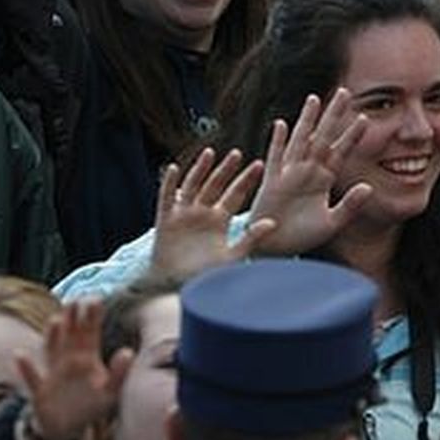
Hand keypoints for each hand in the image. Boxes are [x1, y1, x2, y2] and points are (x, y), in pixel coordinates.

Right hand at [16, 301, 132, 439]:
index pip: (90, 332)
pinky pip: (33, 378)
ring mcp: (53, 373)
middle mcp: (69, 360)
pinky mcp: (40, 391)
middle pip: (70, 335)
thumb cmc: (91, 406)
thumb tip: (128, 351)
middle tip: (75, 300)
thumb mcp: (110, 392)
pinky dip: (26, 368)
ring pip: (52, 350)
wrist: (66, 429)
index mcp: (87, 358)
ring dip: (53, 336)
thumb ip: (119, 373)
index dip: (92, 316)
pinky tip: (20, 354)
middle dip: (72, 318)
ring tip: (56, 321)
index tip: (95, 299)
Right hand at [149, 149, 271, 283]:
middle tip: (238, 154)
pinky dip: (170, 183)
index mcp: (220, 220)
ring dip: (200, 169)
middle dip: (226, 169)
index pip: (235, 195)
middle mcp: (203, 212)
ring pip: (193, 185)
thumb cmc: (204, 274)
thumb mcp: (232, 256)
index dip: (246, 180)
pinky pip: (167, 197)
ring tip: (210, 153)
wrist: (175, 286)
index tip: (258, 164)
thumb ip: (251, 238)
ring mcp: (184, 214)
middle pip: (216, 185)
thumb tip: (273, 222)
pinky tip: (175, 168)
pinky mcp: (166, 219)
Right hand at [252, 89, 371, 255]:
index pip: (341, 152)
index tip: (365, 117)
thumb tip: (369, 187)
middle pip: (323, 137)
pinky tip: (282, 125)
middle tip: (344, 92)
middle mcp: (308, 171)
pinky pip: (275, 159)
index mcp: (323, 179)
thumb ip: (350, 206)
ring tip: (314, 99)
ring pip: (300, 141)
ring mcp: (289, 174)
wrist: (275, 249)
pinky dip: (278, 143)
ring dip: (307, 121)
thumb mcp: (331, 223)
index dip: (352, 135)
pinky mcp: (272, 183)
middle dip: (333, 116)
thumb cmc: (302, 235)